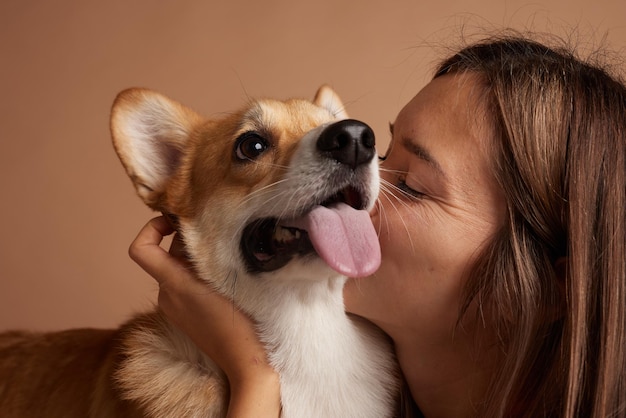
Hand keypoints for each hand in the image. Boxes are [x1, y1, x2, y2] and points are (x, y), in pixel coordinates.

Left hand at [129, 217, 280, 417]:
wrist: (246, 362)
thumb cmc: (241, 322)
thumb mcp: (226, 279)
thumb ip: (206, 253)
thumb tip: (197, 227)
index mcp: (173, 284)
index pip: (141, 249)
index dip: (151, 228)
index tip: (176, 220)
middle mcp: (167, 295)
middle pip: (166, 253)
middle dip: (188, 239)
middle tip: (218, 232)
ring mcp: (174, 308)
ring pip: (177, 268)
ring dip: (197, 256)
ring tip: (227, 254)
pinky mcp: (185, 316)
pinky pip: (185, 284)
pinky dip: (199, 273)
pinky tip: (226, 276)